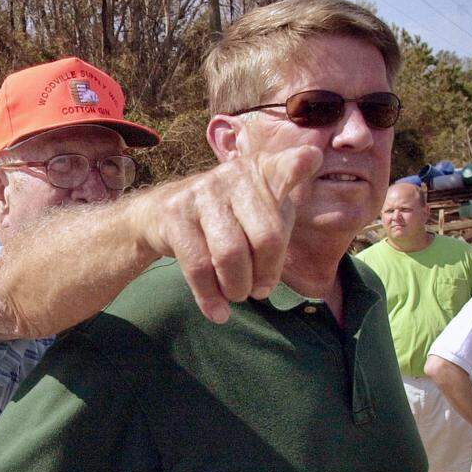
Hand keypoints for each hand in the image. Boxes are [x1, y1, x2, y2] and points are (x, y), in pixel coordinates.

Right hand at [136, 145, 322, 322]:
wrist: (160, 213)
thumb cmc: (226, 216)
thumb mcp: (259, 209)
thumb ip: (279, 223)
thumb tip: (274, 256)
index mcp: (262, 173)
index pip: (285, 167)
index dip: (298, 165)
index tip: (311, 159)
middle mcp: (233, 176)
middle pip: (265, 237)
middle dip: (265, 274)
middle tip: (260, 289)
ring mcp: (201, 192)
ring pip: (229, 254)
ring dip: (237, 288)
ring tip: (237, 295)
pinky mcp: (175, 214)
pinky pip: (198, 266)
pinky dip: (210, 297)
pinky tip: (217, 312)